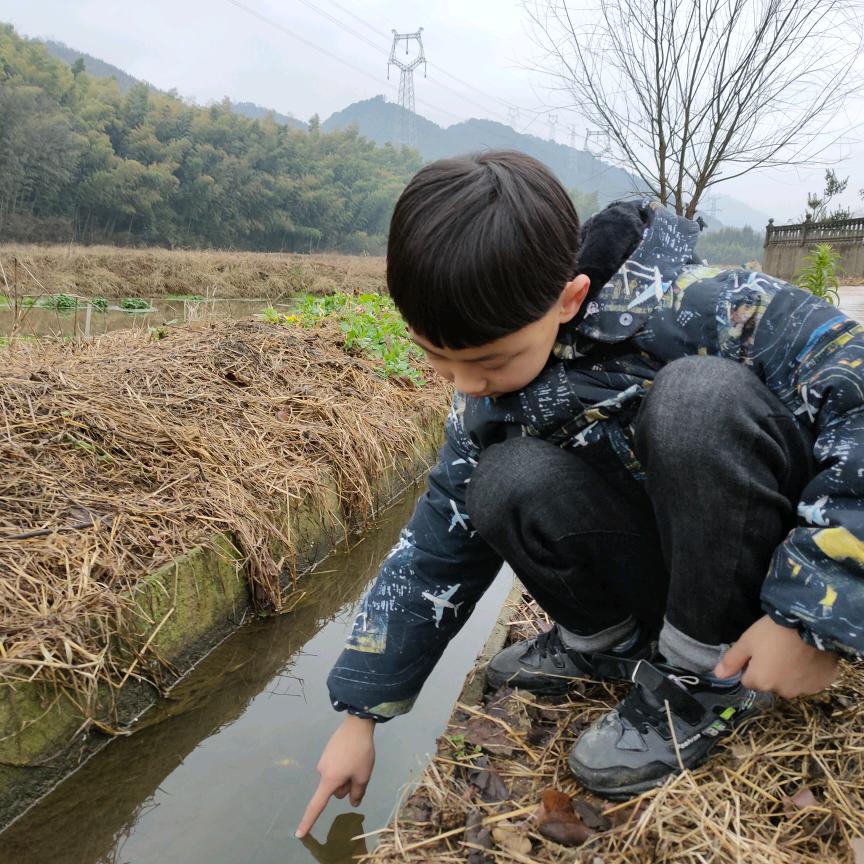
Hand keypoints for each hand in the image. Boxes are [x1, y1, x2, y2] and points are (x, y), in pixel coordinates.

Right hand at [295, 715, 375, 838]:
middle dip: (346, 784)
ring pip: (336, 777)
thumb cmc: (360, 752)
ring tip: (357, 759)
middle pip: (335, 789)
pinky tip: (352, 753)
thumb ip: (357, 793)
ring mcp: (323, 761)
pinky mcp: (327, 752)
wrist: (356, 724)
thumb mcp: (363, 775)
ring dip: (346, 774)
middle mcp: (322, 771)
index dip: (309, 821)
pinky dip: (344, 765)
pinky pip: (336, 766)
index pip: (317, 805)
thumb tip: (353, 802)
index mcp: (329, 780)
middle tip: (359, 770)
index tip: (299, 834)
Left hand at [714, 614, 838, 698]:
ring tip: (795, 651)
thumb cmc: (773, 632)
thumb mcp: (747, 642)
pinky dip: (810, 672)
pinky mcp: (824, 684)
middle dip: (771, 671)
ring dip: (791, 673)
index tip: (759, 651)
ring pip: (791, 683)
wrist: (811, 624)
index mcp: (761, 683)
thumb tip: (717, 675)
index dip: (751, 665)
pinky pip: (811, 680)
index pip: (748, 679)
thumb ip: (732, 661)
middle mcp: (782, 692)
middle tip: (777, 649)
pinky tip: (810, 656)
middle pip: (770, 683)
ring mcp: (805, 690)